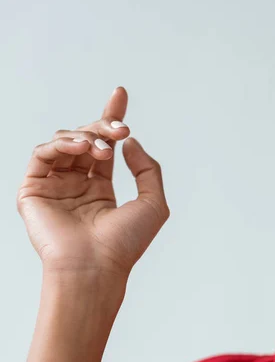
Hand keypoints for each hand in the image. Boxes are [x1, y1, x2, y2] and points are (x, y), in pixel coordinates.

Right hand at [16, 87, 169, 278]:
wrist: (97, 267)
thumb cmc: (125, 243)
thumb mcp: (153, 202)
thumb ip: (146, 169)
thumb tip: (130, 143)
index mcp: (101, 189)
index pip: (105, 146)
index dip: (111, 118)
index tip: (120, 94)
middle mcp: (76, 185)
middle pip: (87, 139)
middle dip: (104, 126)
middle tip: (121, 130)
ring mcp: (54, 187)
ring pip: (64, 143)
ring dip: (86, 136)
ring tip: (102, 147)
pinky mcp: (33, 191)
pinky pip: (42, 154)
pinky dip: (61, 143)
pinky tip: (82, 147)